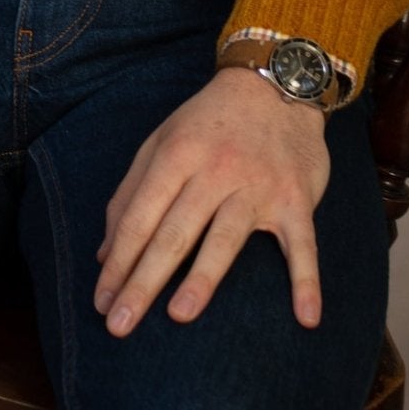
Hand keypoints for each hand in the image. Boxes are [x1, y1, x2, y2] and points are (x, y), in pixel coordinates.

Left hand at [92, 66, 329, 336]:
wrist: (274, 83)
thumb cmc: (209, 122)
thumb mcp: (161, 141)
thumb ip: (131, 193)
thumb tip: (105, 254)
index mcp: (175, 155)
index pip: (139, 216)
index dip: (118, 261)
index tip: (102, 301)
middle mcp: (214, 170)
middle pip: (174, 232)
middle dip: (144, 281)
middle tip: (120, 326)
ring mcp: (257, 185)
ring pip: (225, 237)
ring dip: (203, 277)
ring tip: (179, 315)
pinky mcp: (296, 199)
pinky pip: (302, 244)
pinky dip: (306, 279)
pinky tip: (306, 317)